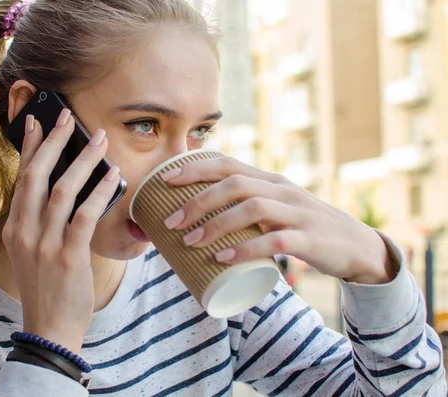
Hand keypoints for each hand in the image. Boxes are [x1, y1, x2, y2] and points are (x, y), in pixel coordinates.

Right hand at [2, 109, 120, 352]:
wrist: (49, 328)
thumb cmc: (46, 287)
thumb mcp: (32, 252)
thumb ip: (39, 221)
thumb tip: (61, 187)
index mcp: (14, 227)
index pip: (21, 178)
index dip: (32, 147)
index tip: (38, 121)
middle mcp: (24, 231)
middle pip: (36, 175)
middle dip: (54, 142)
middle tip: (68, 117)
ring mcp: (43, 244)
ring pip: (62, 190)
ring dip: (83, 161)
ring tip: (100, 140)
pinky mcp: (67, 256)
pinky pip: (84, 215)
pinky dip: (100, 192)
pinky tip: (113, 176)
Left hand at [161, 157, 395, 284]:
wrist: (357, 247)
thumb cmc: (304, 229)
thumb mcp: (277, 209)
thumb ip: (247, 208)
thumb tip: (201, 218)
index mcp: (270, 181)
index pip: (228, 165)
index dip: (195, 169)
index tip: (165, 179)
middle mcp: (282, 190)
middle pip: (234, 184)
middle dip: (198, 200)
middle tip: (171, 221)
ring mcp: (297, 213)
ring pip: (252, 208)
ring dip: (216, 224)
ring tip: (190, 242)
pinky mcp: (309, 239)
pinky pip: (275, 239)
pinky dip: (246, 248)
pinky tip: (223, 258)